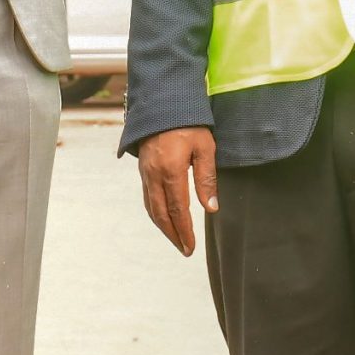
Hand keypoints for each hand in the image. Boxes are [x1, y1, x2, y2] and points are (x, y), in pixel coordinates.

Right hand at [137, 126, 218, 255]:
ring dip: (163, 227)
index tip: (191, 246)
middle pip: (161, 214)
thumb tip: (210, 208)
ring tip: (176, 239)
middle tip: (185, 250)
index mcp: (171, 171)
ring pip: (151, 208)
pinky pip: (147, 197)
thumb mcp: (205, 148)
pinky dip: (155, 213)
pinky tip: (163, 218)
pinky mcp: (143, 170)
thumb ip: (207, 179)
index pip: (178, 209)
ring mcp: (146, 173)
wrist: (162, 104)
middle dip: (173, 234)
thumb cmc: (188, 124)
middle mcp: (154, 175)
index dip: (184, 230)